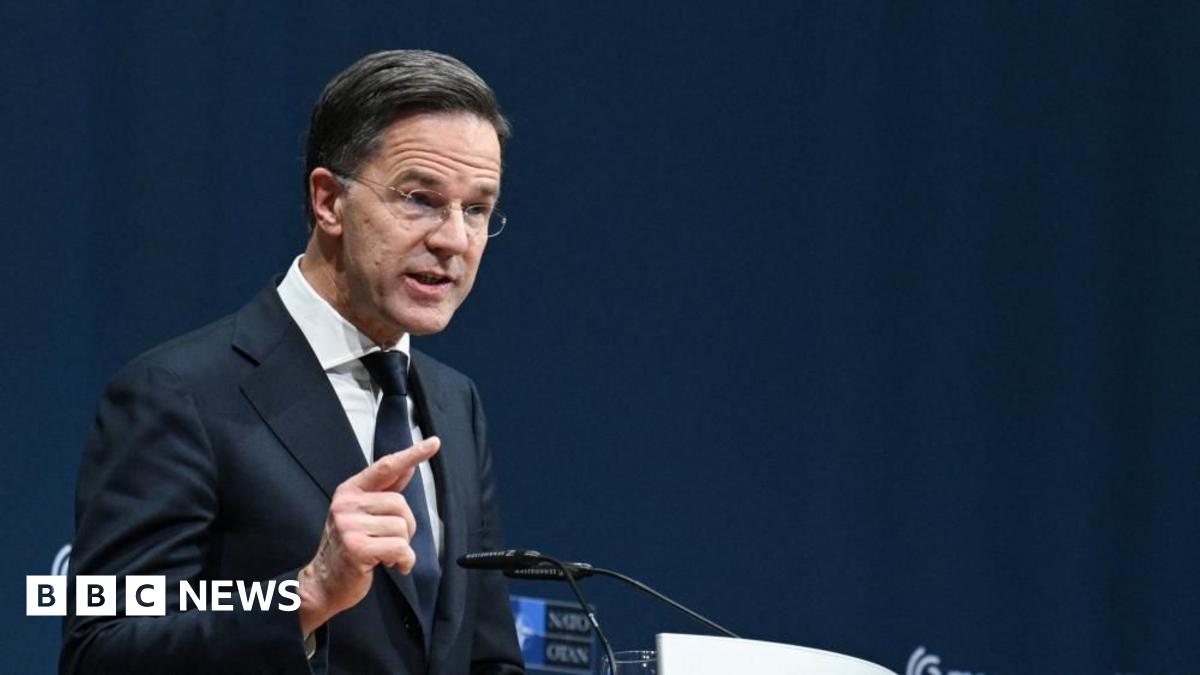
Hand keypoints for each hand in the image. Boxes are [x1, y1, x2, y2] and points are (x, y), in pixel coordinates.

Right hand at [297, 436, 439, 635]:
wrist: (323, 583)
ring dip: (402, 546)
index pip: (385, 467)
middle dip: (405, 526)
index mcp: (349, 492)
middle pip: (401, 504)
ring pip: (402, 528)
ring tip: (384, 553)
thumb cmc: (347, 547)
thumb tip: (408, 467)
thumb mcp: (361, 514)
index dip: (412, 454)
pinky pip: (400, 548)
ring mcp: (350, 526)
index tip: (434, 443)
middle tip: (389, 541)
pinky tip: (391, 565)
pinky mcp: (357, 548)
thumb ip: (385, 491)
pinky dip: (404, 561)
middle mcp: (346, 505)